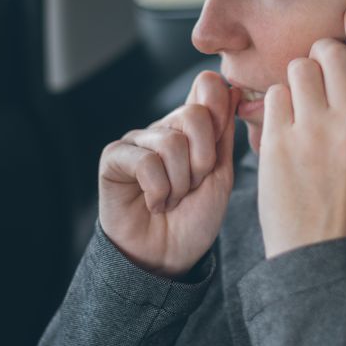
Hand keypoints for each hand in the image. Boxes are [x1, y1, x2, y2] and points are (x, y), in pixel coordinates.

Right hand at [98, 71, 240, 277]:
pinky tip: (154, 204)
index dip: (220, 112)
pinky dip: (158, 191)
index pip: (207, 87)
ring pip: (170, 143)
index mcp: (191, 128)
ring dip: (179, 183)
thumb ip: (223, 134)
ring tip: (172, 199)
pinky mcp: (114, 158)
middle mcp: (163, 128)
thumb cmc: (194, 219)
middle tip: (192, 187)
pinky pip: (145, 161)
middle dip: (202, 161)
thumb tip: (231, 89)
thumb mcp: (220, 175)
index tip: (219, 150)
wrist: (168, 258)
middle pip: (194, 116)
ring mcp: (137, 141)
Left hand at [257, 6, 345, 257]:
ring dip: (297, 80)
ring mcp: (314, 134)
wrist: (317, 251)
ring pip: (299, 68)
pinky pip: (274, 96)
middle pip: (333, 53)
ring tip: (300, 106)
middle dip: (322, 54)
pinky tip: (283, 127)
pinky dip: (276, 106)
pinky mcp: (279, 144)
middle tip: (317, 72)